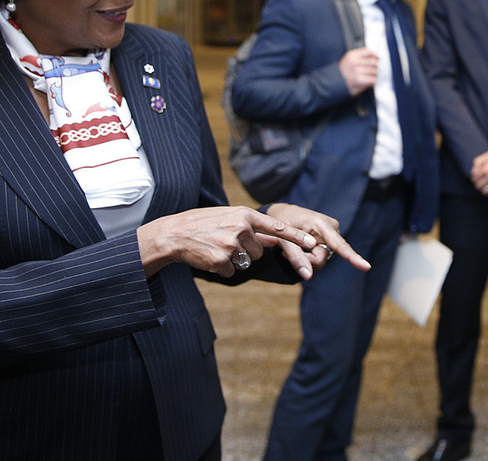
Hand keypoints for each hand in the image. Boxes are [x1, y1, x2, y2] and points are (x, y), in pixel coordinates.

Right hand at [138, 205, 318, 277]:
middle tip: (226, 241)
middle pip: (260, 250)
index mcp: (245, 215)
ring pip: (247, 262)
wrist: (175, 234)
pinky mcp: (221, 261)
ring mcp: (231, 245)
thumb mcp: (230, 217)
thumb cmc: (205, 223)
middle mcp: (241, 228)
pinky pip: (232, 271)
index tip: (312, 243)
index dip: (296, 237)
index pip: (277, 227)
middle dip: (247, 250)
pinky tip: (210, 256)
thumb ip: (253, 227)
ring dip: (235, 259)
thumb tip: (275, 237)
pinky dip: (222, 268)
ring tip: (216, 247)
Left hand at [265, 202, 370, 279]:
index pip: (339, 245)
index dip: (352, 257)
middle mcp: (331, 228)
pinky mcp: (329, 238)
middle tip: (288, 253)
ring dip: (306, 258)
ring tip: (291, 248)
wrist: (283, 213)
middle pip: (324, 256)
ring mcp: (331, 233)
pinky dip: (308, 255)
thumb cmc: (281, 223)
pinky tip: (299, 248)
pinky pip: (321, 255)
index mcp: (321, 224)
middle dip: (307, 260)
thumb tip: (308, 276)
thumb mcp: (283, 240)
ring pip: (322, 258)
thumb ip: (296, 257)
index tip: (366, 267)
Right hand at [339, 47, 378, 95]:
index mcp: (352, 55)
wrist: (334, 83)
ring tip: (370, 76)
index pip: (368, 51)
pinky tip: (370, 81)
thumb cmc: (343, 72)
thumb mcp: (348, 59)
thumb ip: (360, 56)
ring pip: (375, 70)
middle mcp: (355, 62)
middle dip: (375, 65)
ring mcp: (357, 72)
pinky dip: (373, 80)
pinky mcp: (360, 81)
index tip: (377, 58)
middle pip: (373, 61)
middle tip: (374, 68)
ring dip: (374, 74)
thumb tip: (375, 57)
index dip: (375, 55)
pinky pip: (373, 79)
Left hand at [470, 150, 487, 200]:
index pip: (475, 180)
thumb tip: (473, 173)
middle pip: (480, 188)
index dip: (475, 181)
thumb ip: (478, 162)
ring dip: (487, 192)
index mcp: (486, 169)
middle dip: (480, 187)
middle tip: (483, 185)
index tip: (477, 180)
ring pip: (487, 193)